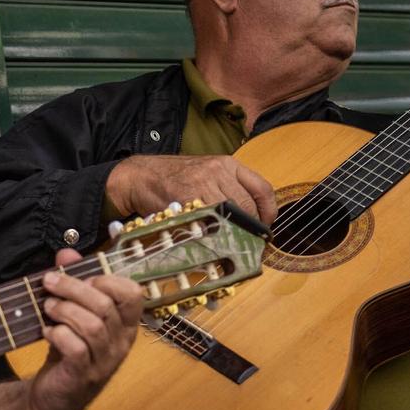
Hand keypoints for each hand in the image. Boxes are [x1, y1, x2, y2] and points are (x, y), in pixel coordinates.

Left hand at [23, 249, 143, 409]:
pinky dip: (59, 334)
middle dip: (73, 288)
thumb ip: (72, 281)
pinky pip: (77, 349)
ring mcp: (105, 361)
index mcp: (124, 324)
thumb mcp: (72, 314)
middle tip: (48, 284)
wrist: (53, 399)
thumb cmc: (67, 351)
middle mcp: (121, 343)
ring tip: (47, 308)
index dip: (107, 279)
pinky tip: (47, 332)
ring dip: (65, 310)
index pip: (133, 294)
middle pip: (106, 305)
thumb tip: (66, 253)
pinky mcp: (84, 376)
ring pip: (93, 326)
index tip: (83, 278)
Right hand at [103, 154, 278, 229]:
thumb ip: (229, 188)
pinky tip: (211, 241)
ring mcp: (202, 183)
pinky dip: (213, 235)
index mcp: (228, 164)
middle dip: (251, 228)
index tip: (265, 227)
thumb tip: (252, 218)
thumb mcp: (207, 174)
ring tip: (230, 246)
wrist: (141, 176)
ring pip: (231, 215)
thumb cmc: (174, 179)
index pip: (262, 188)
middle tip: (247, 242)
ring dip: (233, 234)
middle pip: (248, 205)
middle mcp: (219, 170)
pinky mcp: (187, 197)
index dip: (268, 212)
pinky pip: (208, 220)